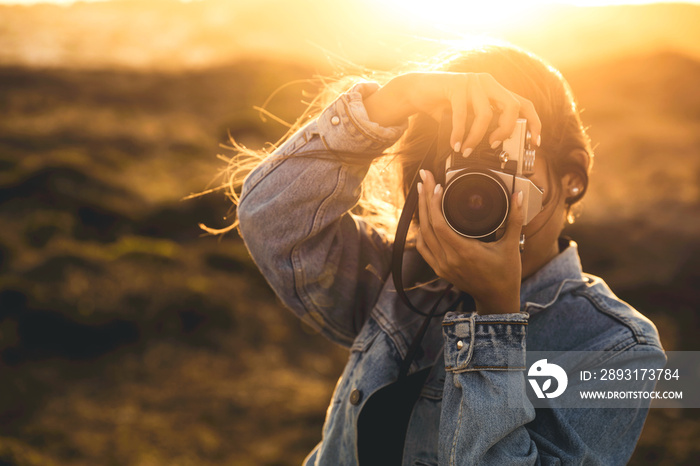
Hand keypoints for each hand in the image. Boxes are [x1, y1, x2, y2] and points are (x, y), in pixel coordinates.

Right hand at [363, 72, 541, 154]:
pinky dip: (459, 133)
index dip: (534, 123)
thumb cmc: (442, 105)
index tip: (535, 142)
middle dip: (505, 130)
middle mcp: (487, 82)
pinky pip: (462, 115)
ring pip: (485, 113)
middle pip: (512, 106)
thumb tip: (494, 147)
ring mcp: (472, 81)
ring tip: (468, 150)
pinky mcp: (456, 84)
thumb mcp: (467, 117)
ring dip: (476, 137)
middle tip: (494, 146)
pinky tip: (455, 144)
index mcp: (494, 90)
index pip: (523, 103)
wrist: (415, 91)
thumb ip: (481, 125)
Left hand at [415, 170, 523, 314]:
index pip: (439, 224)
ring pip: (422, 235)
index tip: (438, 186)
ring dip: (421, 213)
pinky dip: (422, 231)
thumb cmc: (506, 274)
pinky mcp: (439, 269)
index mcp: (464, 253)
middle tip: (424, 178)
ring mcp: (442, 266)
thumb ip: (515, 219)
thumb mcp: (512, 245)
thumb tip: (518, 196)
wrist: (497, 299)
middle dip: (424, 199)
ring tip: (423, 192)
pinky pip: (423, 247)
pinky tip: (424, 218)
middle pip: (427, 225)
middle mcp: (449, 260)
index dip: (434, 203)